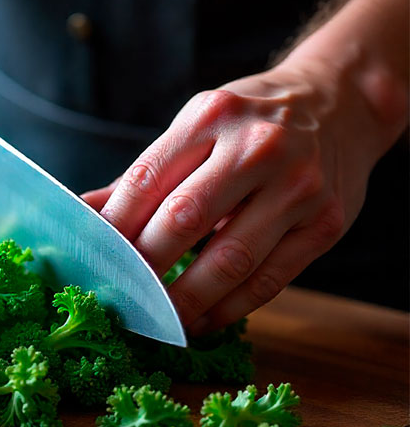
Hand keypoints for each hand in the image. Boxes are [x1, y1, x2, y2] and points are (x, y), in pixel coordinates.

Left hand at [83, 64, 386, 334]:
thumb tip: (84, 213)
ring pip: (229, 260)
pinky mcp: (326, 225)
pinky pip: (268, 281)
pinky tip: (201, 322)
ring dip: (184, 301)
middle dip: (142, 269)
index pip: (145, 182)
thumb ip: (145, 175)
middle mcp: (257, 148)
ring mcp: (298, 188)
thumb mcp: (197, 127)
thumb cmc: (251, 121)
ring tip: (156, 322)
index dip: (112, 230)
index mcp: (211, 117)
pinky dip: (228, 309)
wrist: (340, 104)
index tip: (90, 263)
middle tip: (117, 298)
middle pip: (182, 221)